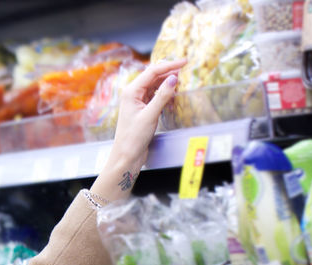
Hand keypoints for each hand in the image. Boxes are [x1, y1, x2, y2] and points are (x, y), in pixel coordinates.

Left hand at [108, 59, 185, 176]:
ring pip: (155, 85)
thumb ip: (162, 96)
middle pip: (153, 76)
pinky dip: (165, 93)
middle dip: (169, 71)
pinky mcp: (143, 109)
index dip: (169, 65)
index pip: (152, 72)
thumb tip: (173, 78)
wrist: (127, 155)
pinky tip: (173, 94)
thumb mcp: (150, 115)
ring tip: (181, 80)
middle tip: (185, 68)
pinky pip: (155, 96)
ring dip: (167, 82)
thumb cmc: (133, 138)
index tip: (184, 62)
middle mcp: (133, 93)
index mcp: (131, 91)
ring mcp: (138, 101)